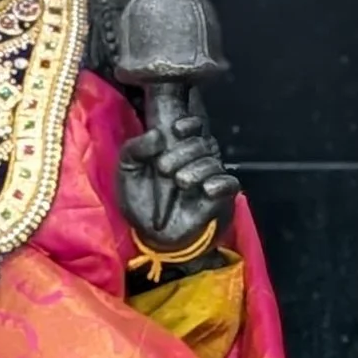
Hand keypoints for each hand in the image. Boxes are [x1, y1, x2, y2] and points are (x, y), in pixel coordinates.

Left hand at [120, 107, 239, 251]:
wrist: (148, 233)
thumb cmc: (139, 199)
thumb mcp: (127, 170)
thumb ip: (135, 148)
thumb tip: (158, 135)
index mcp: (177, 147)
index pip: (193, 126)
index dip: (189, 124)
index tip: (176, 130)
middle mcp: (196, 159)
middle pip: (203, 143)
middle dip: (183, 152)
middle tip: (163, 169)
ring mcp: (209, 178)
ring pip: (214, 162)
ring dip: (195, 170)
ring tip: (180, 182)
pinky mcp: (220, 198)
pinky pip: (230, 183)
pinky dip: (219, 183)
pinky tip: (205, 188)